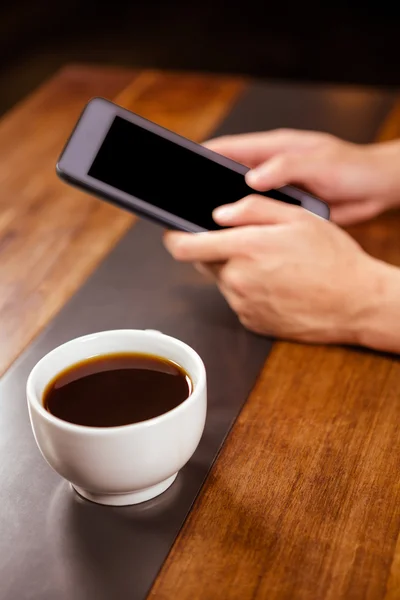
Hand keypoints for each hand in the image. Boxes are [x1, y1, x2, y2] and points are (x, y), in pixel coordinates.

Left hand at [164, 196, 382, 345]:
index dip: (173, 238)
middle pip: (205, 263)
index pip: (185, 247)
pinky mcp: (251, 322)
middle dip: (217, 250)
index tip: (172, 233)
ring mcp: (243, 305)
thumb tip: (220, 214)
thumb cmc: (332, 258)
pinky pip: (238, 301)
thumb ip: (253, 209)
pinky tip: (276, 286)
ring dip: (236, 271)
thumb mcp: (297, 218)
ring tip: (273, 267)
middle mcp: (237, 280)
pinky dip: (249, 291)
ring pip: (223, 281)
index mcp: (245, 248)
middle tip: (251, 245)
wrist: (356, 302)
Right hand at [205, 130, 399, 224]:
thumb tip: (252, 178)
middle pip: (229, 176)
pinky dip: (247, 226)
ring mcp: (276, 190)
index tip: (182, 164)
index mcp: (275, 148)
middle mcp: (271, 169)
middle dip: (208, 188)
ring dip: (229, 210)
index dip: (204, 155)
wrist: (376, 189)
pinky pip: (258, 217)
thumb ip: (286, 167)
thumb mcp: (320, 162)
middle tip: (189, 203)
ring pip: (242, 200)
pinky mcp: (284, 210)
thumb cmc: (353, 168)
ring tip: (209, 225)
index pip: (230, 148)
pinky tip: (238, 238)